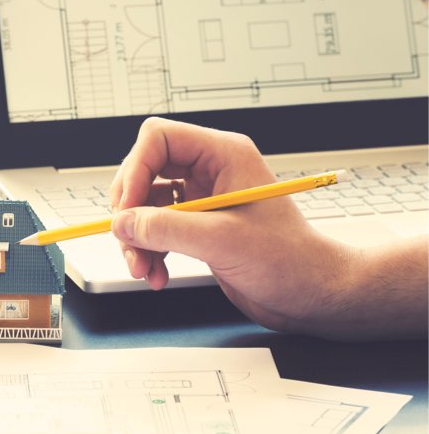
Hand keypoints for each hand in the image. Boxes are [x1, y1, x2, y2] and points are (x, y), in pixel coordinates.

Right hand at [110, 117, 356, 334]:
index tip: (127, 208)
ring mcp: (203, 197)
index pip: (159, 138)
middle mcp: (210, 170)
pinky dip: (150, 250)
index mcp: (223, 154)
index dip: (136, 169)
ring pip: (147, 203)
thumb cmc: (288, 260)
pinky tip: (157, 274)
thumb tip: (122, 223)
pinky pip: (158, 227)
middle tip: (129, 243)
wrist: (312, 295)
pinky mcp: (200, 224)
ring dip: (138, 237)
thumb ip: (167, 229)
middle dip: (132, 210)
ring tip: (143, 269)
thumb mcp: (223, 241)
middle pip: (146, 170)